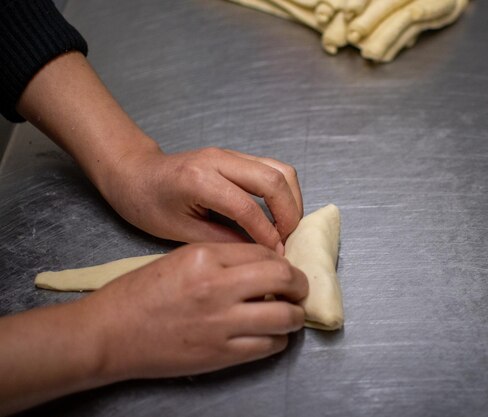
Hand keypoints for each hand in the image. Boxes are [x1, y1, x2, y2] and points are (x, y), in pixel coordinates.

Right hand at [89, 243, 307, 379]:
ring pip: (285, 316)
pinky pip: (270, 345)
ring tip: (290, 313)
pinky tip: (271, 334)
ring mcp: (221, 323)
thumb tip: (263, 263)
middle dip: (300, 283)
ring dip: (295, 315)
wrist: (110, 333)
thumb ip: (223, 258)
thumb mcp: (182, 259)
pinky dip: (278, 338)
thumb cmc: (140, 293)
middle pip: (284, 277)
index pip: (265, 252)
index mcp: (205, 257)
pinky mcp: (221, 354)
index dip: (282, 260)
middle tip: (299, 288)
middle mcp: (218, 287)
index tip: (284, 267)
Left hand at [102, 146, 302, 250]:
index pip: (247, 208)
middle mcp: (219, 160)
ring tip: (287, 228)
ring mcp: (231, 154)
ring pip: (281, 170)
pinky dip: (284, 192)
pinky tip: (279, 214)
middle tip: (288, 240)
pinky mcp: (237, 156)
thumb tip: (259, 254)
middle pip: (274, 181)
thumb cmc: (147, 204)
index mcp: (198, 180)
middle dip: (289, 214)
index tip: (276, 255)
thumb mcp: (179, 231)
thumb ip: (222, 240)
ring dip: (291, 200)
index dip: (267, 235)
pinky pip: (273, 169)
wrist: (135, 173)